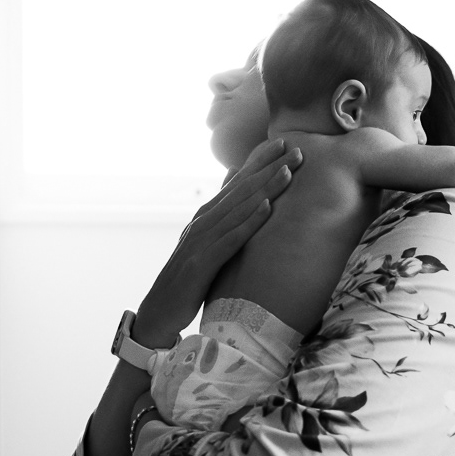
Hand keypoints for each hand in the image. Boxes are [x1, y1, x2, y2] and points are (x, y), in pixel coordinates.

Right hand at [132, 138, 301, 346]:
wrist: (158, 312)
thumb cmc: (187, 279)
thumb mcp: (205, 243)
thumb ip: (220, 215)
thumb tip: (236, 184)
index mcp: (205, 217)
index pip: (236, 183)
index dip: (259, 161)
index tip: (283, 143)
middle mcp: (202, 222)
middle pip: (240, 190)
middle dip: (268, 167)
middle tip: (296, 149)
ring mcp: (200, 241)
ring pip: (238, 209)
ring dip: (264, 188)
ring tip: (287, 172)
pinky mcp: (201, 264)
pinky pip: (230, 239)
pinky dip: (249, 222)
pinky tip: (267, 209)